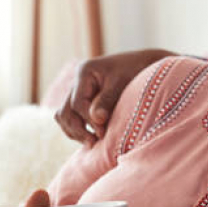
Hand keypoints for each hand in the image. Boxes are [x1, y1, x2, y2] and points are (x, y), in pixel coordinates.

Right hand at [55, 49, 171, 146]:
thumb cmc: (135, 70)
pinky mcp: (82, 100)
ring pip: (63, 116)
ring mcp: (77, 90)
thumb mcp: (122, 83)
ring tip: (92, 142)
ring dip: (74, 131)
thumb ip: (107, 100)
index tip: (103, 133)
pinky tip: (91, 137)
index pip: (78, 103)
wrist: (144, 64)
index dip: (89, 121)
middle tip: (94, 142)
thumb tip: (96, 120)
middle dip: (77, 129)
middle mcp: (77, 80)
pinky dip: (77, 129)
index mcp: (84, 72)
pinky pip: (70, 117)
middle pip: (65, 111)